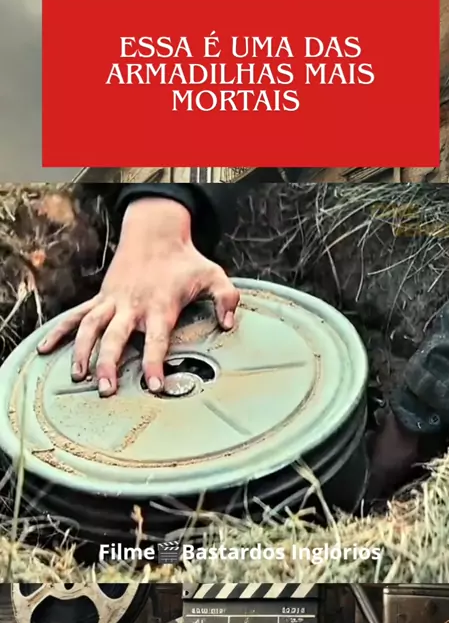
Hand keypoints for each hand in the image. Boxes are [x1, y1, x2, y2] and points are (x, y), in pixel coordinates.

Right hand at [37, 197, 239, 396]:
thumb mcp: (214, 275)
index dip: (153, 363)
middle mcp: (132, 305)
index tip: (153, 385)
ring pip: (90, 327)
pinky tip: (45, 349)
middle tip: (106, 389)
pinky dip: (59, 331)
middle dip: (109, 363)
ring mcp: (112, 301)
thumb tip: (228, 323)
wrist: (155, 233)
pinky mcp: (100, 298)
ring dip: (82, 350)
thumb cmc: (186, 260)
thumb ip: (226, 299)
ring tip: (78, 376)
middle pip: (116, 337)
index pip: (156, 339)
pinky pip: (76, 315)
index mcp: (160, 304)